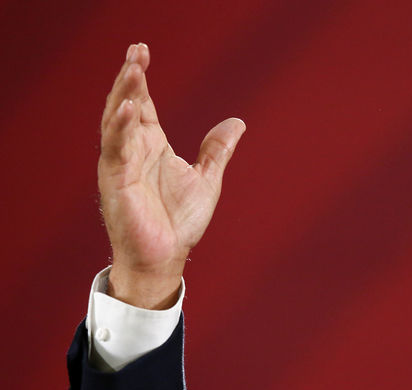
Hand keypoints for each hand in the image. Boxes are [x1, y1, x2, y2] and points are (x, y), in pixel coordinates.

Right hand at [98, 43, 244, 308]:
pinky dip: (120, 128)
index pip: (142, 105)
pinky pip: (115, 150)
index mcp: (151, 147)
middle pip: (126, 105)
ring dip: (122, 94)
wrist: (167, 257)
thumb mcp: (206, 179)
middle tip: (136, 51)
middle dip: (130, 78)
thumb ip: (216, 150)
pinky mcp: (116, 181)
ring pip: (116, 122)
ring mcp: (121, 164)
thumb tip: (237, 123)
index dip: (139, 79)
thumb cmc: (180, 222)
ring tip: (132, 69)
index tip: (142, 51)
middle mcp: (133, 150)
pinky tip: (128, 108)